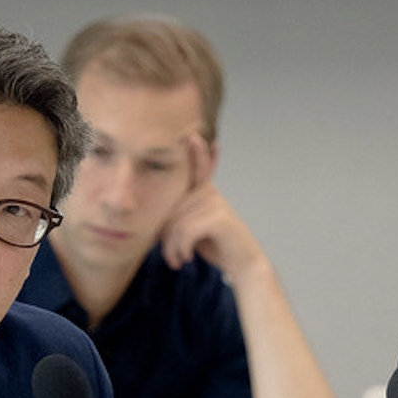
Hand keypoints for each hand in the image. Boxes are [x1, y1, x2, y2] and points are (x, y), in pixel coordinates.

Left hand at [157, 134, 266, 282]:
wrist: (242, 263)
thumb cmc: (215, 245)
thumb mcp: (193, 228)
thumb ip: (179, 218)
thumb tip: (154, 221)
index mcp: (204, 191)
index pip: (197, 168)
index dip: (197, 152)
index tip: (194, 134)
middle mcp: (209, 193)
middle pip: (171, 210)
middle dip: (166, 239)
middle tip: (172, 259)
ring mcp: (214, 203)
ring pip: (176, 224)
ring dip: (173, 248)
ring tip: (178, 260)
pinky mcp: (218, 218)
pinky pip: (185, 231)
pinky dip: (181, 248)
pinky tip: (186, 258)